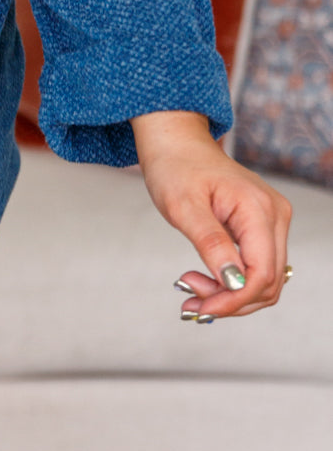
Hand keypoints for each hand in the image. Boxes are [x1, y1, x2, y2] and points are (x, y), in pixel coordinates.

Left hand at [130, 110, 292, 318]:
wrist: (176, 142)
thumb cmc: (175, 167)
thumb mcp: (183, 207)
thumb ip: (212, 244)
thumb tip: (234, 283)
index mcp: (257, 208)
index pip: (261, 274)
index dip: (233, 299)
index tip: (199, 307)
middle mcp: (274, 215)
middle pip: (268, 282)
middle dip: (230, 301)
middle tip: (189, 301)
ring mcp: (272, 220)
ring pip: (265, 280)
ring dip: (231, 295)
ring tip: (191, 290)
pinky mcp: (263, 225)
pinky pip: (257, 266)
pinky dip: (233, 282)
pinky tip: (204, 282)